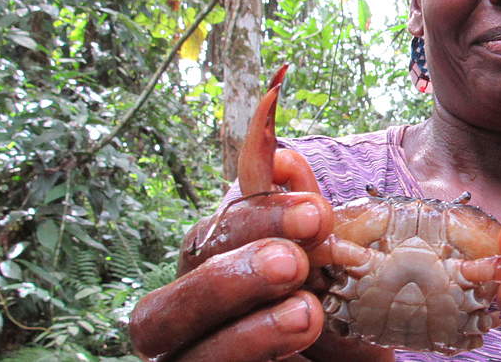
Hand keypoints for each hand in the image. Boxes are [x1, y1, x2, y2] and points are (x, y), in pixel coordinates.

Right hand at [128, 189, 391, 360]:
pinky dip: (260, 358)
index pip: (202, 244)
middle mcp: (185, 334)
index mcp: (203, 285)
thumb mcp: (332, 274)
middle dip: (227, 279)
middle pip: (162, 309)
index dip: (250, 221)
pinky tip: (303, 343)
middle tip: (294, 263)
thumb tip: (282, 159)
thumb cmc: (338, 326)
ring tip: (308, 314)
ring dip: (247, 333)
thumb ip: (306, 225)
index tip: (312, 210)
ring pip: (188, 358)